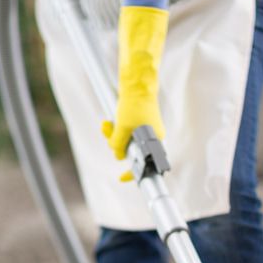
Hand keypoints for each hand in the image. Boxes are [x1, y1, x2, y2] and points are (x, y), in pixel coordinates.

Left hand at [103, 7, 167, 159]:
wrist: (138, 84)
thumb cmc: (134, 105)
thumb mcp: (122, 128)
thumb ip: (117, 145)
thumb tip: (116, 155)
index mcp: (155, 142)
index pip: (145, 165)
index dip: (132, 173)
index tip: (122, 177)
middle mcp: (153, 138)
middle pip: (131, 152)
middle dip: (115, 144)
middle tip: (108, 133)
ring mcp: (146, 130)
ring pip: (125, 141)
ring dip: (113, 134)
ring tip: (106, 124)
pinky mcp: (139, 122)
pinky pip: (125, 131)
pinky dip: (116, 128)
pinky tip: (109, 121)